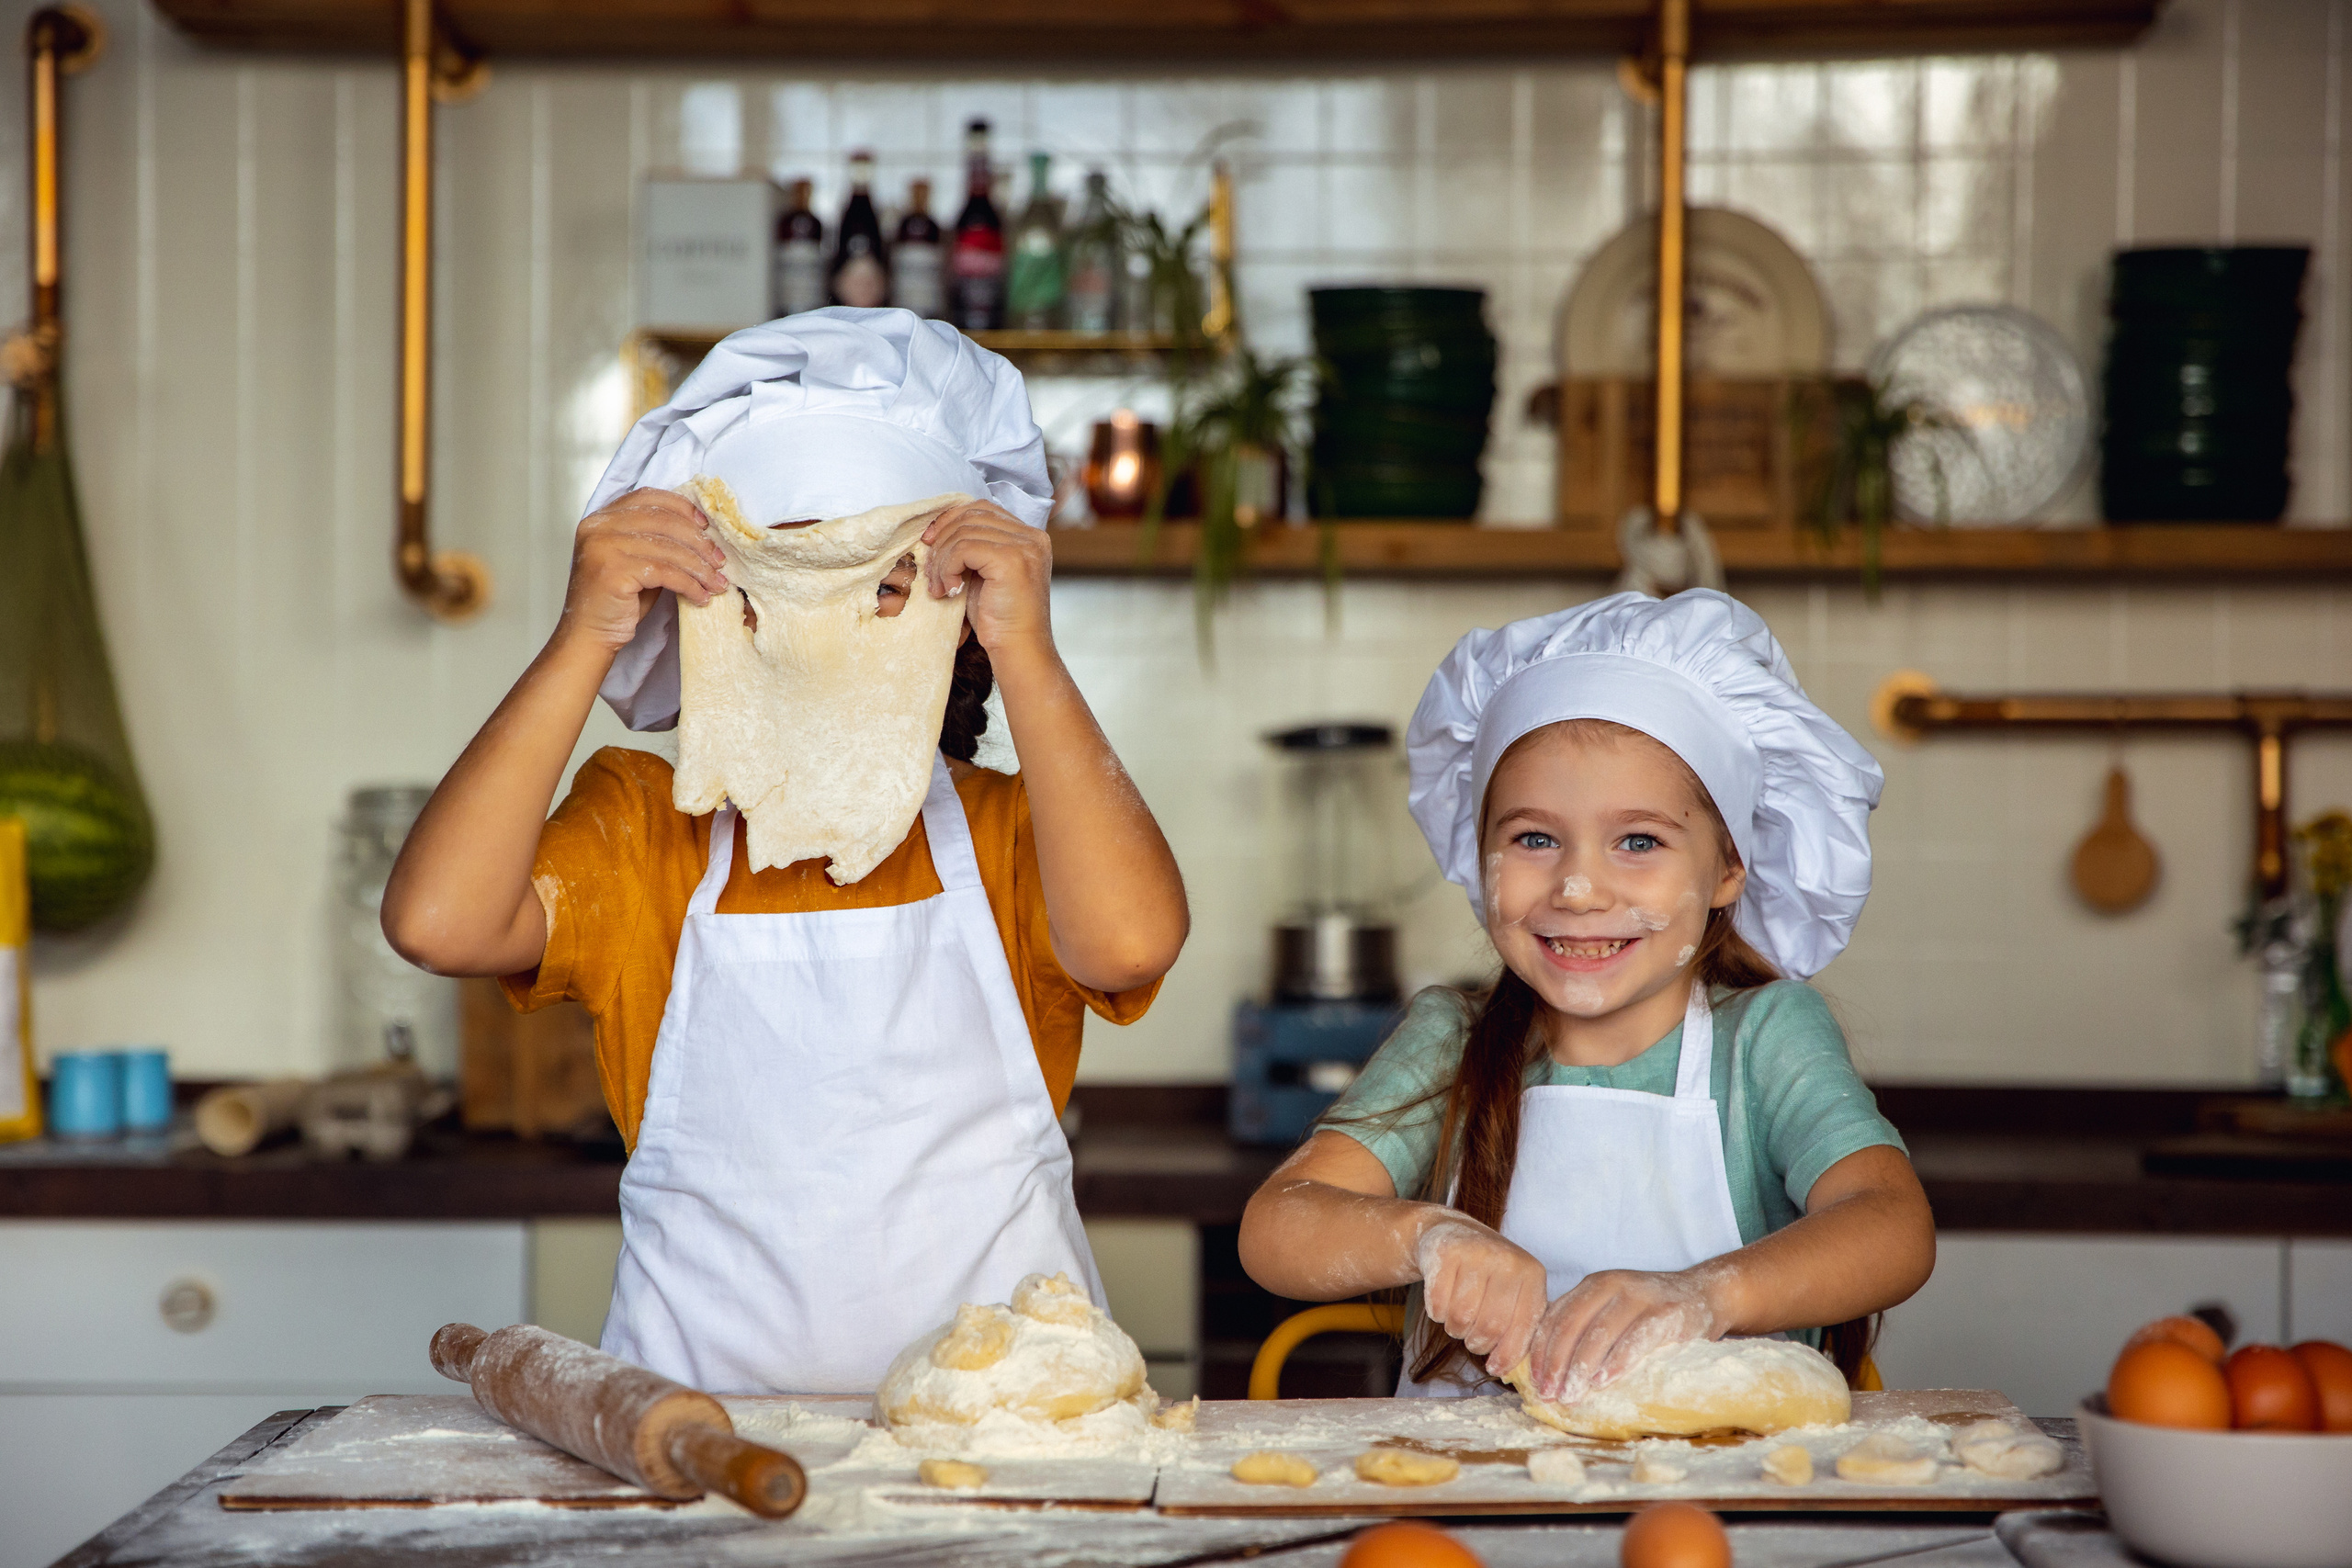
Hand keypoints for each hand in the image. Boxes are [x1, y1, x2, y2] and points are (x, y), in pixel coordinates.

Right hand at [556, 488, 727, 653]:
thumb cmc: (616, 601)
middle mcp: (598, 527)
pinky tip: (701, 596)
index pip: (648, 497)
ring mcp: (603, 548)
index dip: (681, 508)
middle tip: (720, 561)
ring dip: (700, 567)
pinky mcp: (614, 572)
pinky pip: (666, 572)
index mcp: (601, 517)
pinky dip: (690, 585)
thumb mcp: (636, 560)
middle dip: (698, 542)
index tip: (705, 525)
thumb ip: (656, 539)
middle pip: (663, 521)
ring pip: (668, 549)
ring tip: (717, 582)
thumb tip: (701, 531)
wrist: (589, 634)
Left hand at [921, 500, 1051, 656]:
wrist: (1019, 649)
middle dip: (943, 540)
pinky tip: (949, 590)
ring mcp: (1024, 546)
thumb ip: (973, 548)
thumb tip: (936, 530)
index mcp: (1029, 536)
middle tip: (932, 571)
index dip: (951, 520)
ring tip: (940, 587)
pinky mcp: (1011, 559)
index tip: (931, 542)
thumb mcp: (985, 574)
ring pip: (963, 533)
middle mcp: (1031, 536)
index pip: (982, 508)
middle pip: (970, 516)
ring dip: (942, 560)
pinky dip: (948, 568)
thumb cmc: (1000, 618)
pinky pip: (963, 549)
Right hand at [1413, 1214, 1550, 1379]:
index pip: (1524, 1327)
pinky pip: (1438, 1306)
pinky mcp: (1445, 1253)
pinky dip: (1437, 1314)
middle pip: (1490, 1327)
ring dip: (1456, 1329)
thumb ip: (1518, 1328)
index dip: (1508, 1355)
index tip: (1494, 1368)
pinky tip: (1443, 1300)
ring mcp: (1476, 1253)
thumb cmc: (1487, 1275)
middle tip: (1472, 1338)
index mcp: (1532, 1273)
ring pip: (1461, 1318)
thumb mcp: (1513, 1293)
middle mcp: (1508, 1260)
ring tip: (1458, 1317)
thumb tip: (1503, 1370)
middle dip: (1477, 1343)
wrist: (1451, 1233)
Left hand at [1524, 1266, 1724, 1405]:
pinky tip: (1603, 1382)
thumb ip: (1585, 1329)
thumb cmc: (1650, 1314)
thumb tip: (1550, 1373)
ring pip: (1599, 1333)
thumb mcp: (1612, 1312)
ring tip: (1571, 1395)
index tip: (1534, 1383)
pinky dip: (1617, 1362)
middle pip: (1571, 1325)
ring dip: (1581, 1368)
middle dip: (1556, 1364)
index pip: (1554, 1318)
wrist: (1704, 1295)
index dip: (1540, 1352)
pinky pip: (1636, 1339)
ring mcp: (1639, 1296)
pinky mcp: (1666, 1313)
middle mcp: (1611, 1284)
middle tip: (1549, 1395)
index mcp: (1592, 1286)